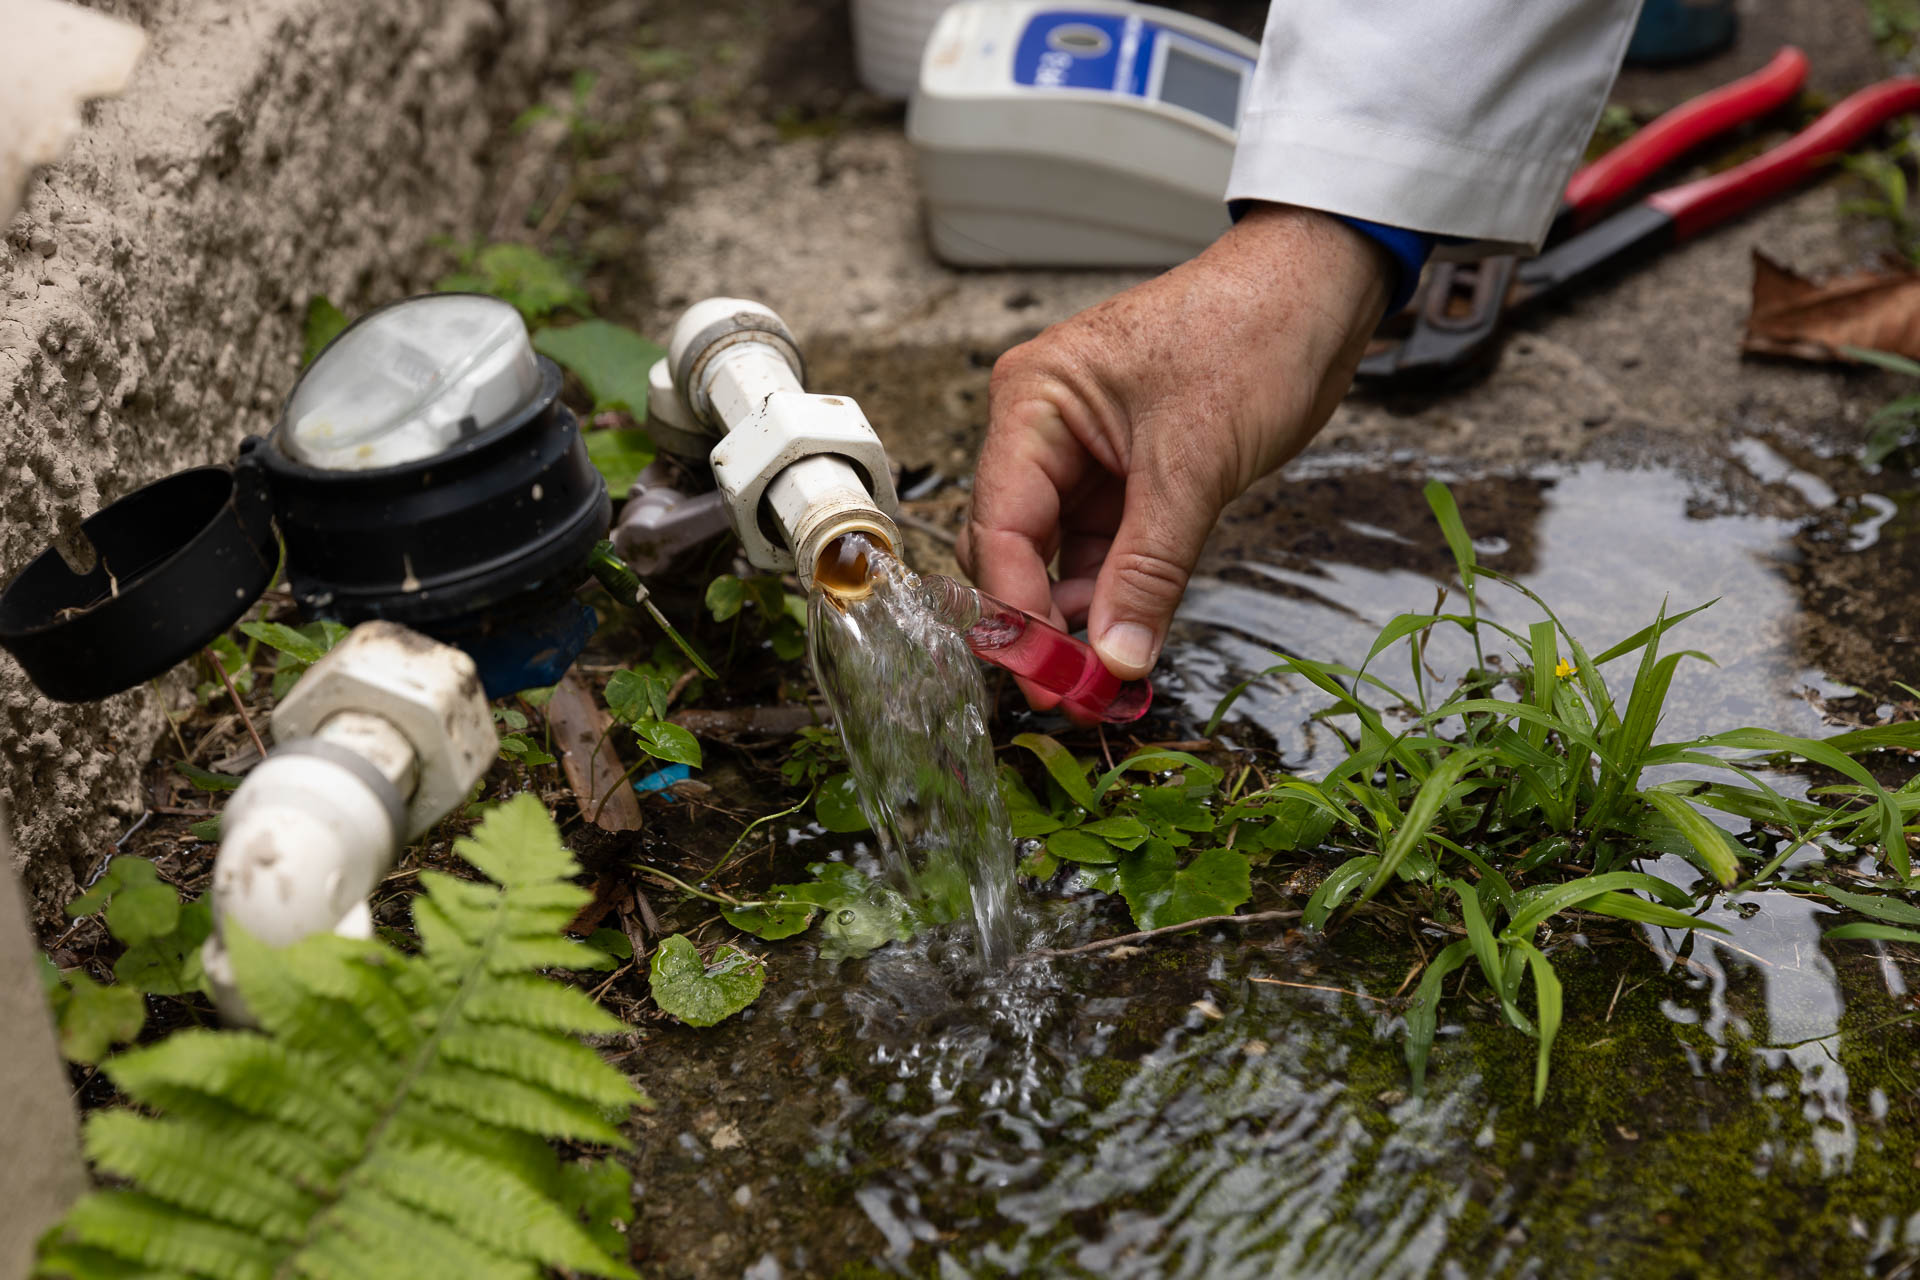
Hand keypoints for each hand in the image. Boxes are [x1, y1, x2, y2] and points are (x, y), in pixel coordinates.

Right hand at [956, 203, 1391, 705]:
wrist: (1320, 290)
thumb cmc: (1253, 332)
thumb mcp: (1196, 463)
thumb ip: (1149, 570)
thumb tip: (1116, 657)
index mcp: (1033, 400)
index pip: (1002, 526)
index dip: (1019, 612)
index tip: (1046, 679)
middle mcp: (1042, 427)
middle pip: (1015, 547)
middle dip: (1041, 622)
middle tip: (1074, 692)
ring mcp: (1082, 454)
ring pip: (1058, 556)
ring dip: (1080, 617)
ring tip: (1107, 678)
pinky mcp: (1125, 476)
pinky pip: (1103, 550)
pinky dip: (1114, 595)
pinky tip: (1129, 639)